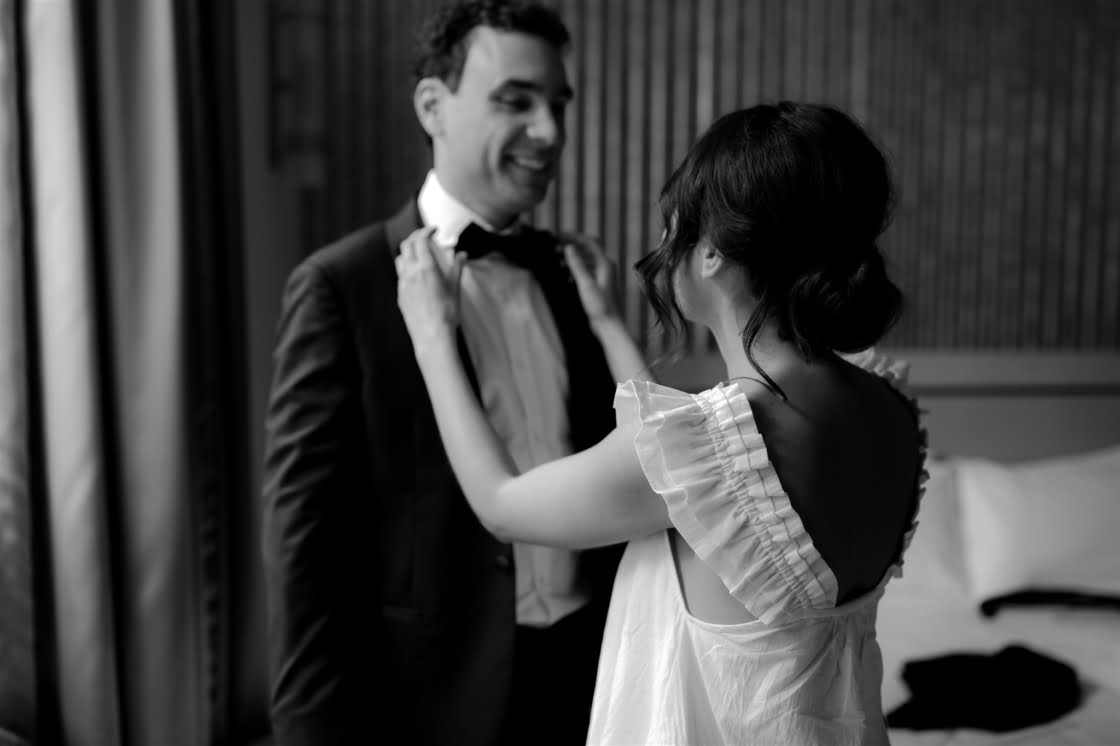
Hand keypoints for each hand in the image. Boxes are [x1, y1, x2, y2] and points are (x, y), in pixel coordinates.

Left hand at [396, 227, 462, 359]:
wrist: (432, 336)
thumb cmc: (446, 315)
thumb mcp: (455, 289)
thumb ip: (456, 269)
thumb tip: (462, 255)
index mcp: (426, 268)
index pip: (420, 240)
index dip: (426, 231)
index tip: (434, 229)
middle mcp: (411, 273)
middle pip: (407, 245)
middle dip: (416, 237)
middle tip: (426, 237)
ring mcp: (403, 284)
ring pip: (400, 258)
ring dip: (409, 251)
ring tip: (420, 253)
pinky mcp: (401, 296)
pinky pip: (400, 275)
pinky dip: (406, 267)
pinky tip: (416, 274)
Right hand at [560, 233, 619, 323]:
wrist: (609, 325)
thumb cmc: (601, 307)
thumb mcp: (586, 284)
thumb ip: (577, 265)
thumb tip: (569, 248)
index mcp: (605, 264)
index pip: (589, 242)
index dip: (574, 237)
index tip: (559, 236)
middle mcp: (605, 267)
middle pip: (587, 249)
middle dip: (571, 247)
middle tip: (555, 248)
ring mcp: (602, 276)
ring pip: (585, 260)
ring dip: (572, 258)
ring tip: (557, 260)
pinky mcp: (598, 285)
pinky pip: (585, 271)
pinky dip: (575, 269)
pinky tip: (566, 275)